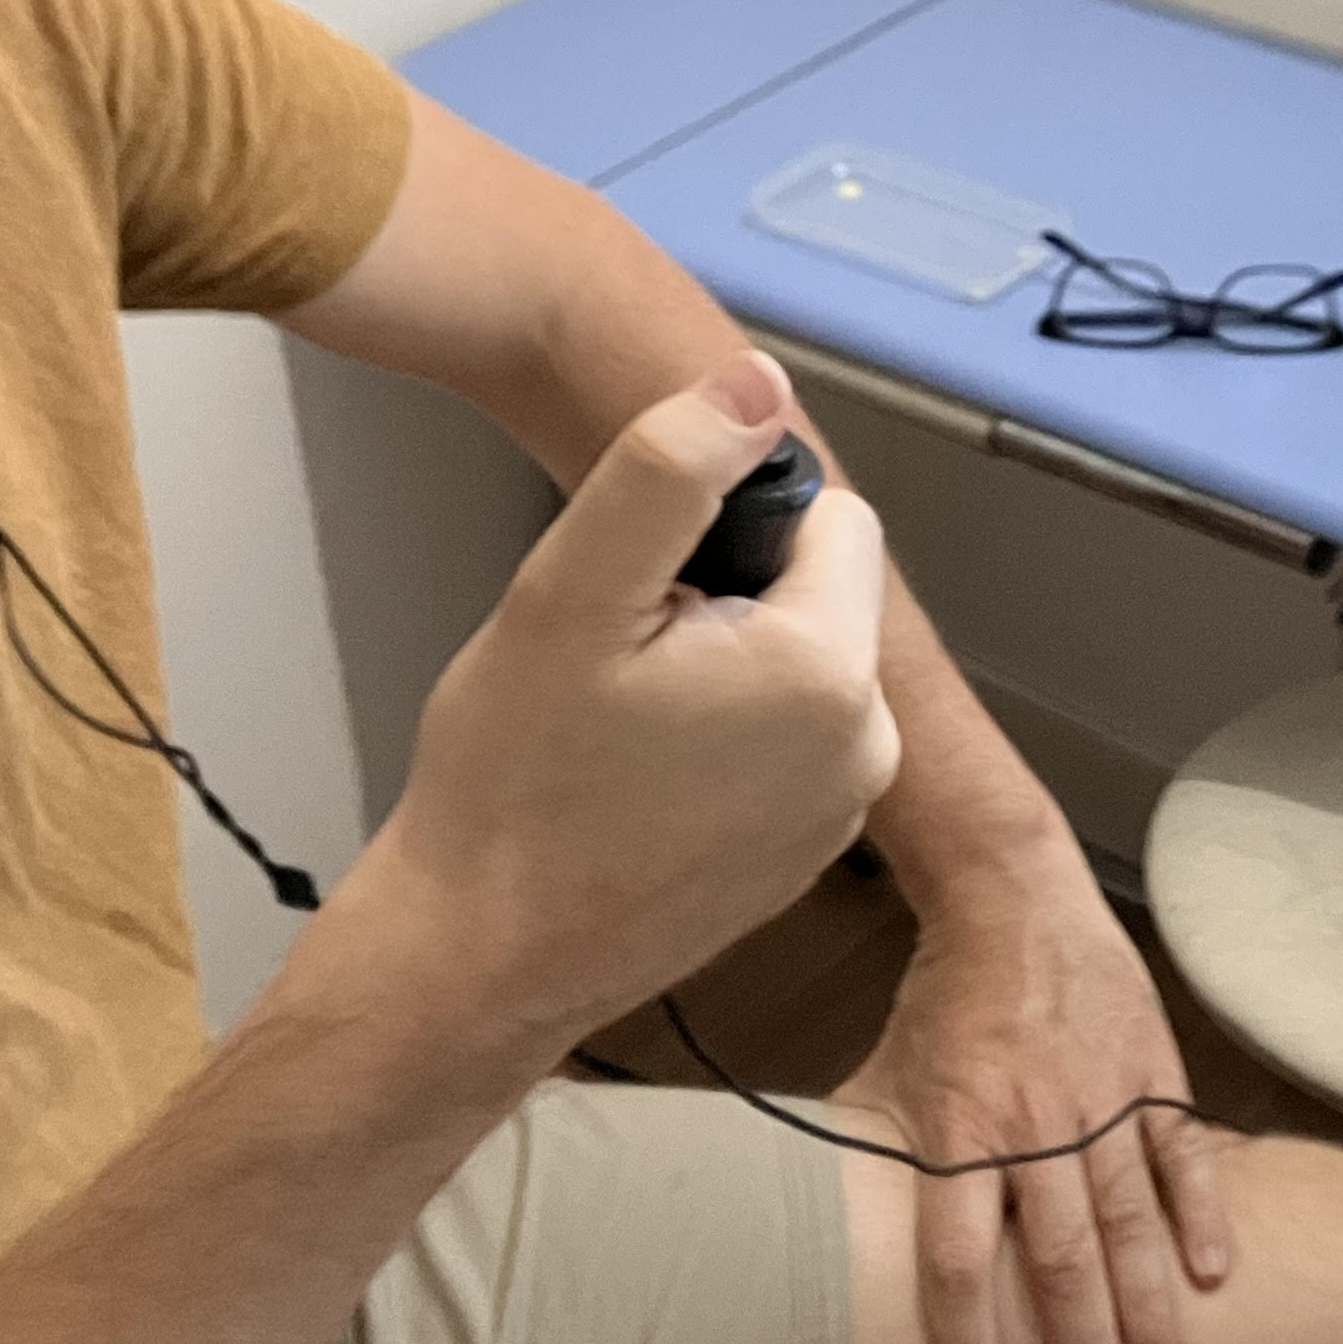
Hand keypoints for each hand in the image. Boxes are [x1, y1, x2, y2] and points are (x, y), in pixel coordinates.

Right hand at [357, 351, 899, 1051]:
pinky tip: (635, 776)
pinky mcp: (802, 857)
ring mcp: (837, 814)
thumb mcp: (572, 592)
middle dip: (729, 595)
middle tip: (620, 657)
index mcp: (828, 675)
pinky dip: (722, 735)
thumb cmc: (512, 785)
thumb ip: (669, 468)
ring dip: (723, 663)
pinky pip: (782, 741)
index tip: (647, 586)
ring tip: (621, 720)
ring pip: (797, 663)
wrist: (476, 961)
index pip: (831, 516)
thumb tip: (757, 382)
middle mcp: (866, 749)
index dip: (730, 524)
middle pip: (819, 590)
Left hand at [838, 860, 1236, 1343]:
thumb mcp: (892, 1071)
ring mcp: (1099, 1097)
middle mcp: (1032, 1123)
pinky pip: (1182, 1153)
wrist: (1012, 892)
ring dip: (1145, 1309)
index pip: (956, 1259)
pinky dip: (1201, 1212)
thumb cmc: (946, 995)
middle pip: (1056, 1258)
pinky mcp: (1149, 1069)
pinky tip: (1215, 1273)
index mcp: (958, 1127)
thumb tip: (827, 1234)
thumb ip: (876, 1154)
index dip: (968, 1342)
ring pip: (1127, 1220)